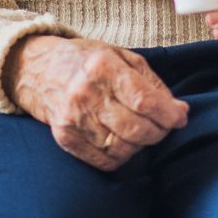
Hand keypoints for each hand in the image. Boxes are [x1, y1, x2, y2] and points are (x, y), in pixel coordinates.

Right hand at [2, 35, 188, 170]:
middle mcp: (85, 93)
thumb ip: (151, 83)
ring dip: (141, 144)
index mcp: (102, 66)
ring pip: (122, 148)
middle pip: (135, 128)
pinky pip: (104, 161)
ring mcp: (72, 118)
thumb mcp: (121, 56)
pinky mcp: (64, 138)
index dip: (168, 114)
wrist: (38, 70)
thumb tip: (178, 111)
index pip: (144, 100)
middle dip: (159, 131)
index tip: (180, 117)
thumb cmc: (86, 61)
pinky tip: (122, 141)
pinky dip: (121, 156)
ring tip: (141, 130)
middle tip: (164, 125)